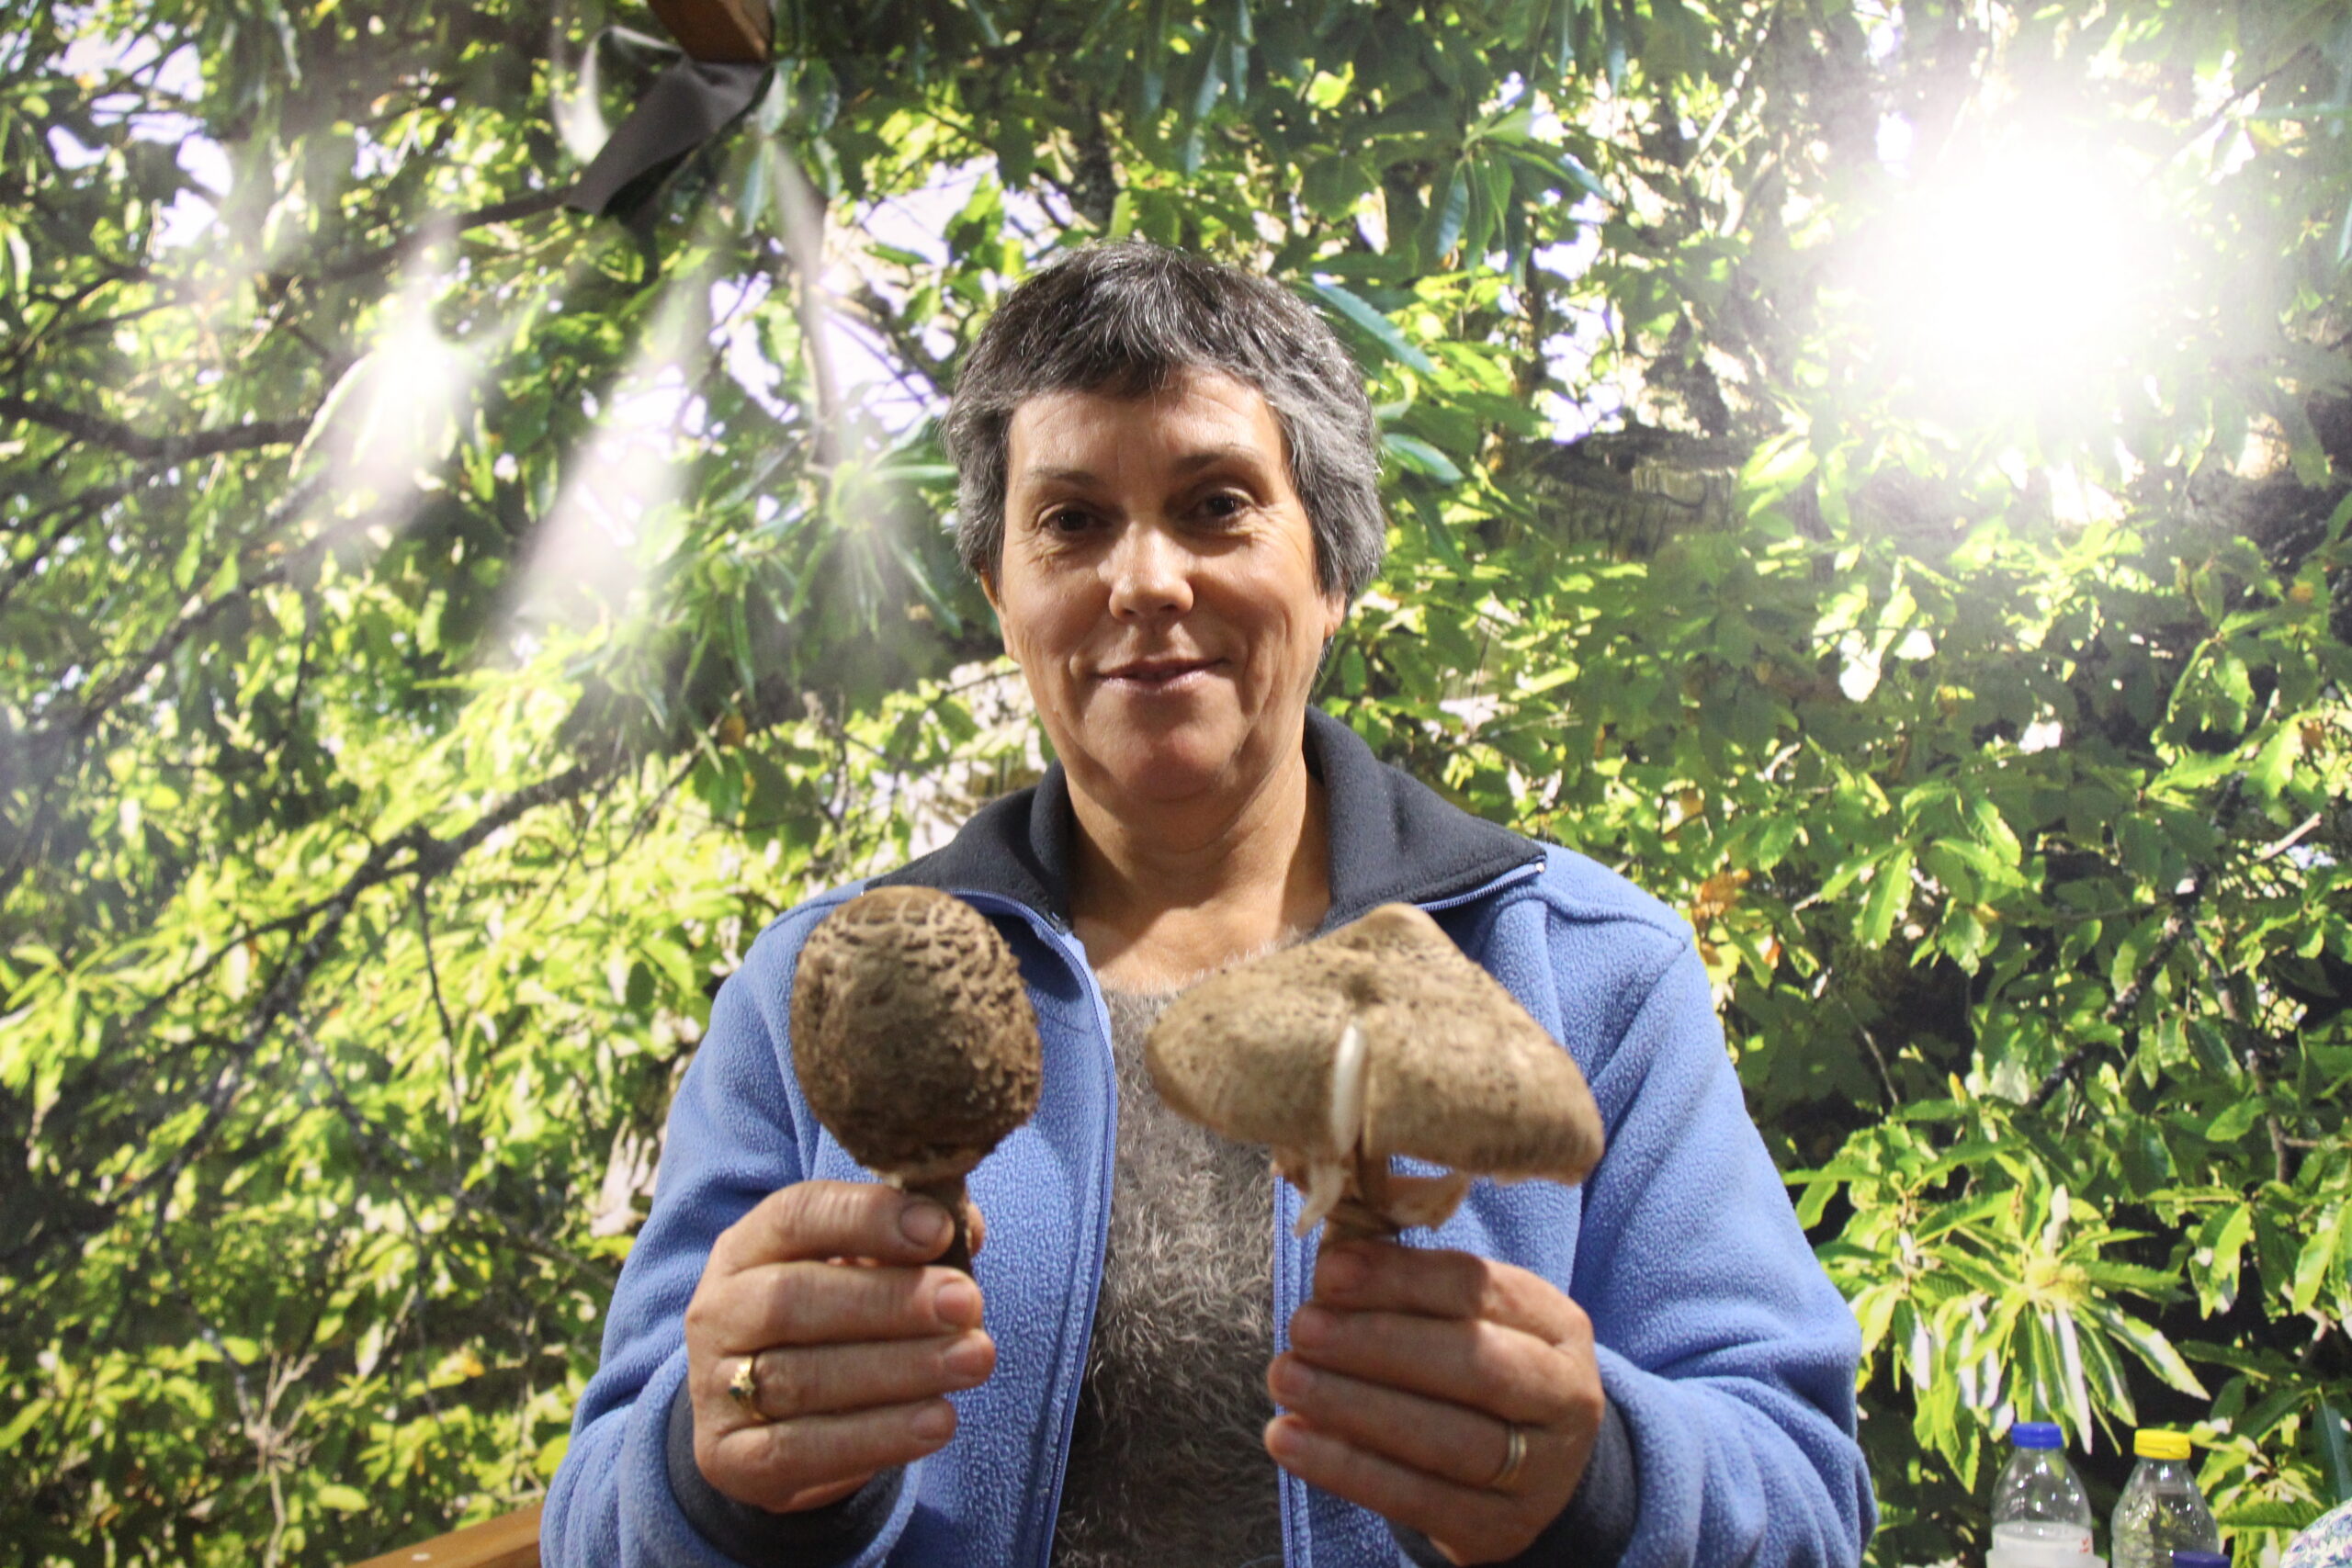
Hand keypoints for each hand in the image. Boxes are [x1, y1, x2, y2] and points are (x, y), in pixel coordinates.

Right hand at [683, 1180, 995, 1512]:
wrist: (763, 1420)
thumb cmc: (828, 1322)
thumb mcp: (858, 1271)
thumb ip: (910, 1244)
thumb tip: (967, 1228)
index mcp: (747, 1247)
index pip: (796, 1216)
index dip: (867, 1217)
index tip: (940, 1229)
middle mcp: (719, 1312)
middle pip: (792, 1299)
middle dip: (889, 1300)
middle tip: (967, 1303)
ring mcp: (715, 1389)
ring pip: (800, 1378)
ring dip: (899, 1369)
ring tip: (972, 1360)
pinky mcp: (729, 1459)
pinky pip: (799, 1450)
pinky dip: (876, 1436)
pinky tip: (937, 1421)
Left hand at [1264, 1239, 1603, 1565]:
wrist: (1532, 1469)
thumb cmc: (1477, 1367)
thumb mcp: (1465, 1317)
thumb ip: (1405, 1286)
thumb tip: (1333, 1266)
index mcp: (1555, 1325)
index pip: (1480, 1291)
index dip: (1402, 1280)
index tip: (1330, 1273)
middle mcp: (1563, 1397)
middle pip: (1475, 1367)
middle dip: (1379, 1344)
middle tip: (1304, 1328)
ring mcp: (1539, 1472)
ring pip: (1447, 1440)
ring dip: (1353, 1407)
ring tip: (1286, 1378)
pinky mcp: (1497, 1529)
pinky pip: (1417, 1500)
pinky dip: (1346, 1468)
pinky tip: (1289, 1438)